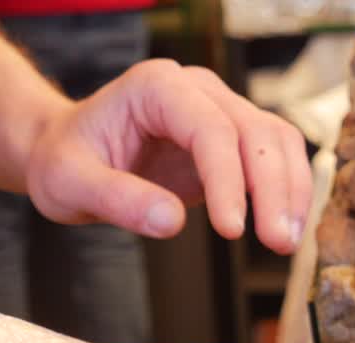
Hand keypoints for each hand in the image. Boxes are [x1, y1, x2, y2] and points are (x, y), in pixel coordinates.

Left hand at [25, 60, 312, 254]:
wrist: (65, 152)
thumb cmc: (63, 160)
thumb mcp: (68, 184)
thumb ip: (116, 199)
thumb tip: (170, 221)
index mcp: (156, 87)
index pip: (211, 129)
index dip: (228, 180)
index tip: (231, 230)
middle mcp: (196, 90)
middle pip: (255, 132)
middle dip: (274, 189)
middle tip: (278, 243)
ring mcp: (219, 112)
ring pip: (276, 141)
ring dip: (290, 191)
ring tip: (286, 241)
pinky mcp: (231, 140)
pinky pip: (274, 158)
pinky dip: (287, 192)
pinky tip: (285, 226)